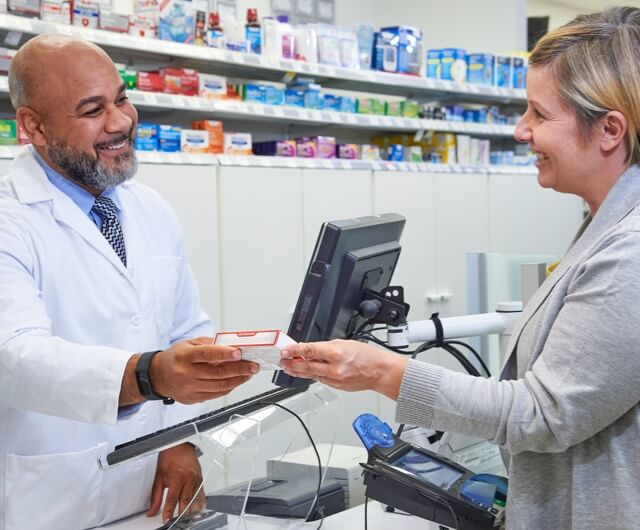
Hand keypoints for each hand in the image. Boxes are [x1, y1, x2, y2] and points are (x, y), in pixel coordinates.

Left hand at [147, 443, 204, 522]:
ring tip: (188, 519)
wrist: (180, 445)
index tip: (166, 520)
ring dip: (191, 511)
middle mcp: (189, 479)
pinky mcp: (200, 479)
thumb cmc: (170, 457)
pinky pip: (202, 493)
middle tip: (177, 521)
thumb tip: (152, 510)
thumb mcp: (159, 476)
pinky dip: (200, 503)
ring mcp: (196, 479)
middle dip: (181, 514)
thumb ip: (156, 496)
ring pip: (195, 499)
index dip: (169, 512)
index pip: (173, 500)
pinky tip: (198, 509)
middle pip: (185, 502)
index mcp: (177, 477)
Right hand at [151, 337, 259, 403]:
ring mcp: (189, 388)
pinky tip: (237, 381)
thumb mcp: (188, 344)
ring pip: (220, 386)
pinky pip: (216, 394)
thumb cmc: (175, 357)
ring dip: (238, 380)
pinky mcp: (193, 399)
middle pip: (218, 373)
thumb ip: (209, 344)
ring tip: (249, 373)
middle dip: (240, 369)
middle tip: (253, 365)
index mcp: (185, 356)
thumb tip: (230, 346)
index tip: (240, 353)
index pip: (207, 355)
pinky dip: (229, 387)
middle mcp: (186, 373)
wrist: (157, 376)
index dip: (225, 354)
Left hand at [280, 339, 408, 399]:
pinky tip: (306, 372)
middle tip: (282, 361)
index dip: (295, 351)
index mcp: (336, 353)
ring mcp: (335, 379)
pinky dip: (312, 375)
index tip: (285, 351)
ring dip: (298, 371)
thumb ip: (325, 347)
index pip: (310, 351)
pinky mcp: (336, 387)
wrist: (380, 372)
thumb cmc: (367, 356)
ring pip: (311, 375)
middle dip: (291, 364)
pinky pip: (320, 380)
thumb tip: (310, 349)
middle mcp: (334, 368)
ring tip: (289, 367)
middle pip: (306, 367)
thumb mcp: (345, 343)